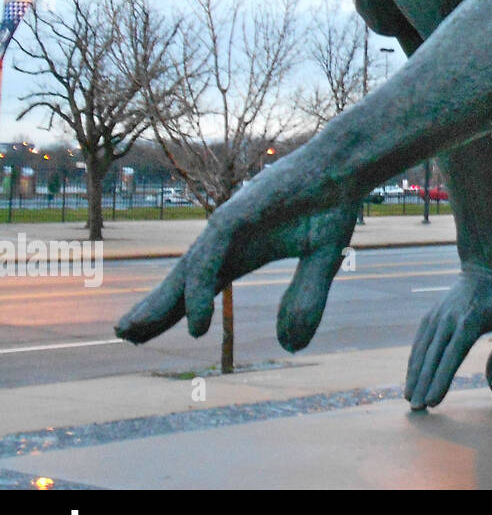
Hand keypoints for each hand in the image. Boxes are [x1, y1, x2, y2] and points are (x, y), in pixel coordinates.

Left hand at [115, 196, 358, 352]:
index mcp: (245, 248)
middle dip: (156, 307)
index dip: (179, 307)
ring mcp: (229, 225)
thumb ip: (306, 301)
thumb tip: (289, 347)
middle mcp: (229, 238)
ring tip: (131, 332)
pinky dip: (199, 293)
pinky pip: (209, 262)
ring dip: (161, 303)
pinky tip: (195, 324)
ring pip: (187, 272)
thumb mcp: (320, 262)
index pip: (202, 283)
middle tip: (124, 333)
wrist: (345, 166)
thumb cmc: (331, 206)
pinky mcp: (234, 217)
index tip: (152, 329)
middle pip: (185, 279)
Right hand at [405, 269, 491, 409]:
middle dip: (423, 384)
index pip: (452, 356)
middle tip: (417, 409)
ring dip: (414, 375)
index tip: (433, 401)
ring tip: (409, 399)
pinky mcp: (430, 315)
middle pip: (432, 357)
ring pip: (421, 350)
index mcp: (470, 321)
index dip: (441, 380)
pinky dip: (414, 360)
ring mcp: (436, 316)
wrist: (486, 267)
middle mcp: (448, 319)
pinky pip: (419, 341)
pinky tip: (412, 377)